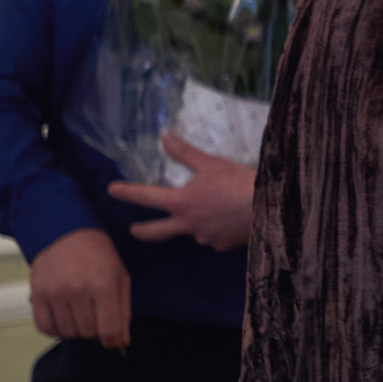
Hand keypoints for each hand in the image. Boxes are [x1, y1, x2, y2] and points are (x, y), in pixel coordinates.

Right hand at [29, 229, 130, 346]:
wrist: (67, 234)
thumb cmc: (100, 257)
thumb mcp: (121, 278)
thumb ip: (123, 311)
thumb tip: (121, 342)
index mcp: (104, 286)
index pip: (109, 330)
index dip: (114, 341)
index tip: (114, 340)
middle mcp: (78, 290)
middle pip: (88, 333)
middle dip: (96, 331)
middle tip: (97, 318)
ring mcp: (55, 293)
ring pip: (68, 332)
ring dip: (77, 330)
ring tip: (81, 315)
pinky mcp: (37, 294)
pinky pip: (44, 327)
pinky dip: (56, 329)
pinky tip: (64, 318)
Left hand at [107, 136, 254, 249]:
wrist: (270, 207)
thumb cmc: (239, 182)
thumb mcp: (212, 163)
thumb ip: (185, 153)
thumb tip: (164, 136)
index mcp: (181, 202)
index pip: (147, 197)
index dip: (127, 192)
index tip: (112, 190)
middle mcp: (187, 224)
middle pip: (157, 232)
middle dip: (143, 231)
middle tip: (134, 230)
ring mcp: (204, 238)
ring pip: (192, 231)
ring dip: (194, 224)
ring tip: (211, 213)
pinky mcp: (222, 246)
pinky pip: (214, 237)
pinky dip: (217, 229)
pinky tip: (230, 221)